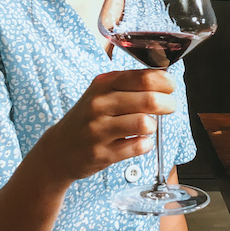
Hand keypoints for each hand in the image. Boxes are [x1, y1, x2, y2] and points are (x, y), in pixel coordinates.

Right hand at [43, 69, 174, 184]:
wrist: (58, 150)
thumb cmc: (87, 118)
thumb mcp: (101, 93)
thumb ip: (129, 84)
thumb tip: (164, 77)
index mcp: (102, 84)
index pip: (143, 77)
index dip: (165, 81)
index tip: (171, 87)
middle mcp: (99, 104)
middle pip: (149, 99)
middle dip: (168, 104)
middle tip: (170, 107)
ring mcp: (99, 130)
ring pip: (144, 123)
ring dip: (153, 126)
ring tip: (148, 126)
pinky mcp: (102, 153)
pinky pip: (138, 147)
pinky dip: (145, 144)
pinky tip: (139, 142)